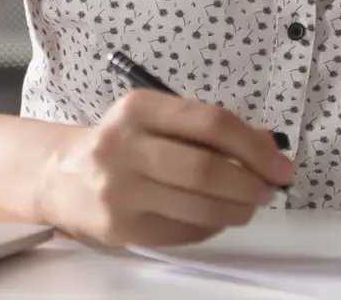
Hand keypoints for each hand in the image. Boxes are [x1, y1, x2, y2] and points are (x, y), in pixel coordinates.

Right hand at [33, 89, 294, 247]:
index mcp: (138, 108)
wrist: (60, 176)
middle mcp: (124, 146)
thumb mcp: (156, 121)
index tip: (280, 164)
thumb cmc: (122, 144)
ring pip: (198, 206)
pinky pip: (182, 231)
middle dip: (250, 183)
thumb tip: (268, 147)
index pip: (210, 122)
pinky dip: (210, 226)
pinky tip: (215, 217)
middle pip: (205, 169)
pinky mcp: (121, 227)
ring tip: (249, 205)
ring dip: (237, 209)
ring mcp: (120, 190)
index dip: (254, 146)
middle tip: (270, 189)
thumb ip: (208, 129)